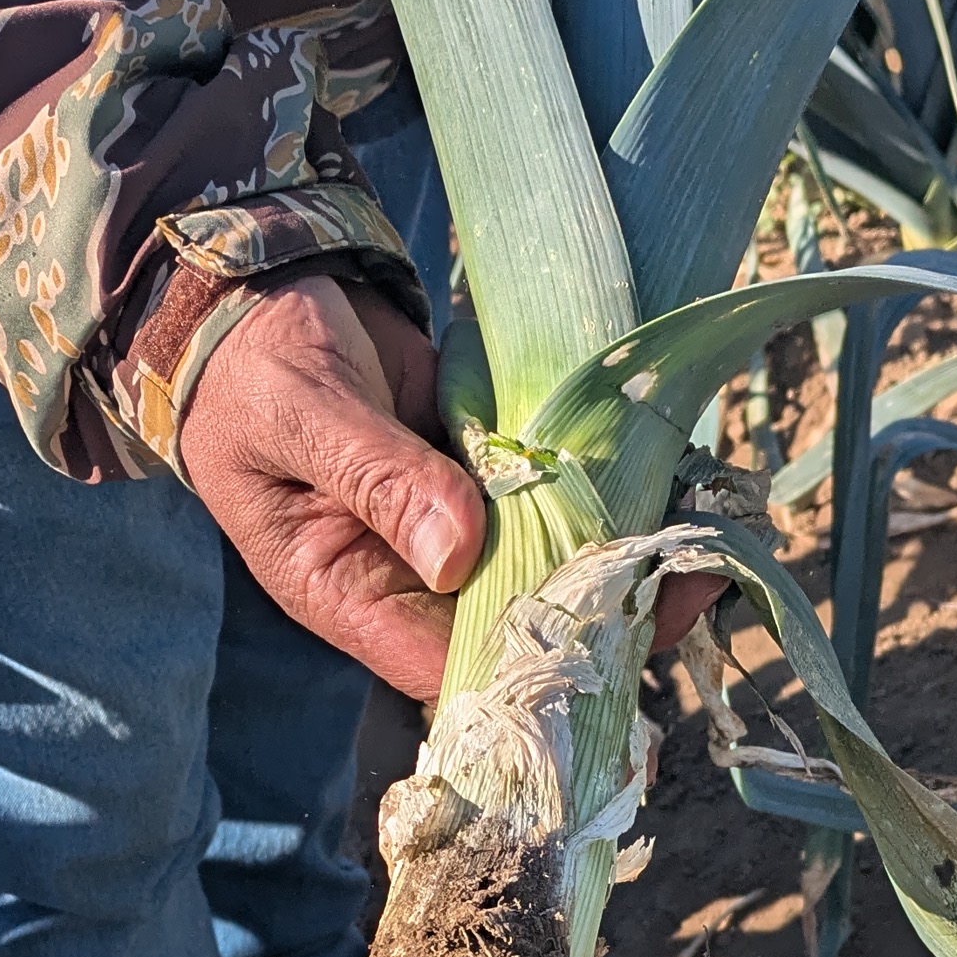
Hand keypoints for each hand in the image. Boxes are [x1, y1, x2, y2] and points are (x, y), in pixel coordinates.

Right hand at [180, 270, 725, 699]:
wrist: (256, 295)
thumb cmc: (252, 364)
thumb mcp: (303, 413)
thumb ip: (379, 476)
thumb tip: (457, 552)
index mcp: (345, 592)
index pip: (448, 661)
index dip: (529, 661)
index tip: (613, 634)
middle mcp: (405, 577)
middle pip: (514, 621)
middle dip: (601, 607)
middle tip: (694, 579)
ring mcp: (450, 527)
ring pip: (544, 560)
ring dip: (617, 544)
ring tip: (703, 523)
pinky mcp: (482, 475)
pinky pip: (549, 495)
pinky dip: (602, 484)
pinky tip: (670, 468)